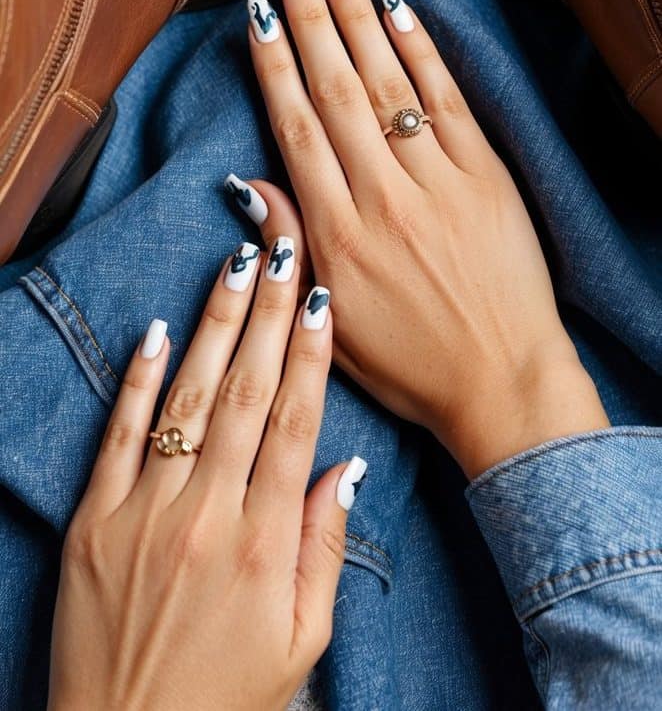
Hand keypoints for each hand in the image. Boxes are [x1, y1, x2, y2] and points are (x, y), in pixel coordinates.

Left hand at [48, 240, 365, 710]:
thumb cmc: (225, 701)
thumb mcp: (303, 641)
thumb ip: (325, 548)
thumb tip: (349, 466)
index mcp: (266, 543)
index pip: (295, 422)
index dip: (311, 353)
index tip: (321, 297)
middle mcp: (208, 515)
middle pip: (246, 393)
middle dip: (268, 312)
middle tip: (282, 249)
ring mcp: (145, 514)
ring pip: (188, 400)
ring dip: (214, 327)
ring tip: (234, 266)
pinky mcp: (93, 523)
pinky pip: (119, 437)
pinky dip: (139, 380)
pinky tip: (158, 330)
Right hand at [240, 0, 607, 478]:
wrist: (504, 385)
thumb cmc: (414, 365)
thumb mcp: (331, 324)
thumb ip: (290, 247)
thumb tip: (248, 182)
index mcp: (338, 238)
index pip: (296, 130)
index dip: (275, 66)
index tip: (260, 15)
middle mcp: (384, 199)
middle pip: (337, 92)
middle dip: (310, 20)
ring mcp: (439, 184)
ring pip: (388, 85)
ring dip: (357, 19)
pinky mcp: (487, 178)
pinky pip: (447, 101)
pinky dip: (421, 51)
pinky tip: (397, 10)